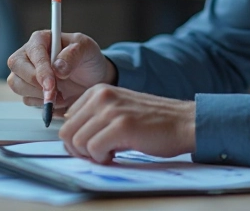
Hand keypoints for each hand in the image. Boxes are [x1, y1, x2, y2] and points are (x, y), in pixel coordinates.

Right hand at [7, 30, 116, 111]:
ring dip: (39, 95)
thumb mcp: (88, 50)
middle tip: (56, 93)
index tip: (51, 84)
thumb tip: (57, 67)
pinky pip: (27, 99)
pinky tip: (58, 99)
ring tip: (61, 94)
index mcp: (41, 39)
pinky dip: (42, 103)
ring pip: (18, 85)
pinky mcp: (28, 90)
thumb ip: (74, 54)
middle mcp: (29, 54)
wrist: (93, 78)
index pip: (34, 52)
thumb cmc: (89, 59)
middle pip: (17, 68)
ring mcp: (26, 73)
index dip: (41, 70)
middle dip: (36, 84)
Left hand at [59, 84, 194, 163]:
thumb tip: (71, 136)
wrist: (183, 122)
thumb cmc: (153, 121)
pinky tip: (116, 154)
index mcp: (98, 91)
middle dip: (80, 151)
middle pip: (67, 133)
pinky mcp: (122, 125)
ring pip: (78, 142)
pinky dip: (102, 158)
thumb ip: (94, 117)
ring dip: (92, 155)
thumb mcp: (118, 109)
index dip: (76, 140)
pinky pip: (94, 149)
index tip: (93, 146)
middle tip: (98, 154)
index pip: (66, 121)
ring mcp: (111, 110)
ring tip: (110, 152)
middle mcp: (102, 96)